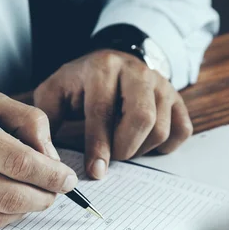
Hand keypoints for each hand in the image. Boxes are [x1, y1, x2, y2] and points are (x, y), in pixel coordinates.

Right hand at [0, 89, 77, 229]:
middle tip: (56, 192)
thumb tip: (50, 156)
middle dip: (45, 197)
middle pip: (11, 196)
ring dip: (26, 209)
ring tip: (34, 195)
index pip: (17, 161)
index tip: (67, 179)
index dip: (51, 174)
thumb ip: (22, 119)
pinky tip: (4, 200)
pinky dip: (1, 215)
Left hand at [34, 49, 191, 179]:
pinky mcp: (177, 97)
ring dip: (141, 149)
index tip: (95, 171)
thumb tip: (47, 154)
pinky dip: (164, 146)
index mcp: (102, 69)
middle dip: (124, 148)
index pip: (103, 112)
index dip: (99, 146)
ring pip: (162, 128)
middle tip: (111, 158)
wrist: (113, 59)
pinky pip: (182, 130)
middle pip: (142, 118)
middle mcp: (136, 72)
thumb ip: (47, 119)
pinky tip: (144, 143)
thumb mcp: (55, 91)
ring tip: (122, 147)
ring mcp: (161, 84)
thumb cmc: (80, 82)